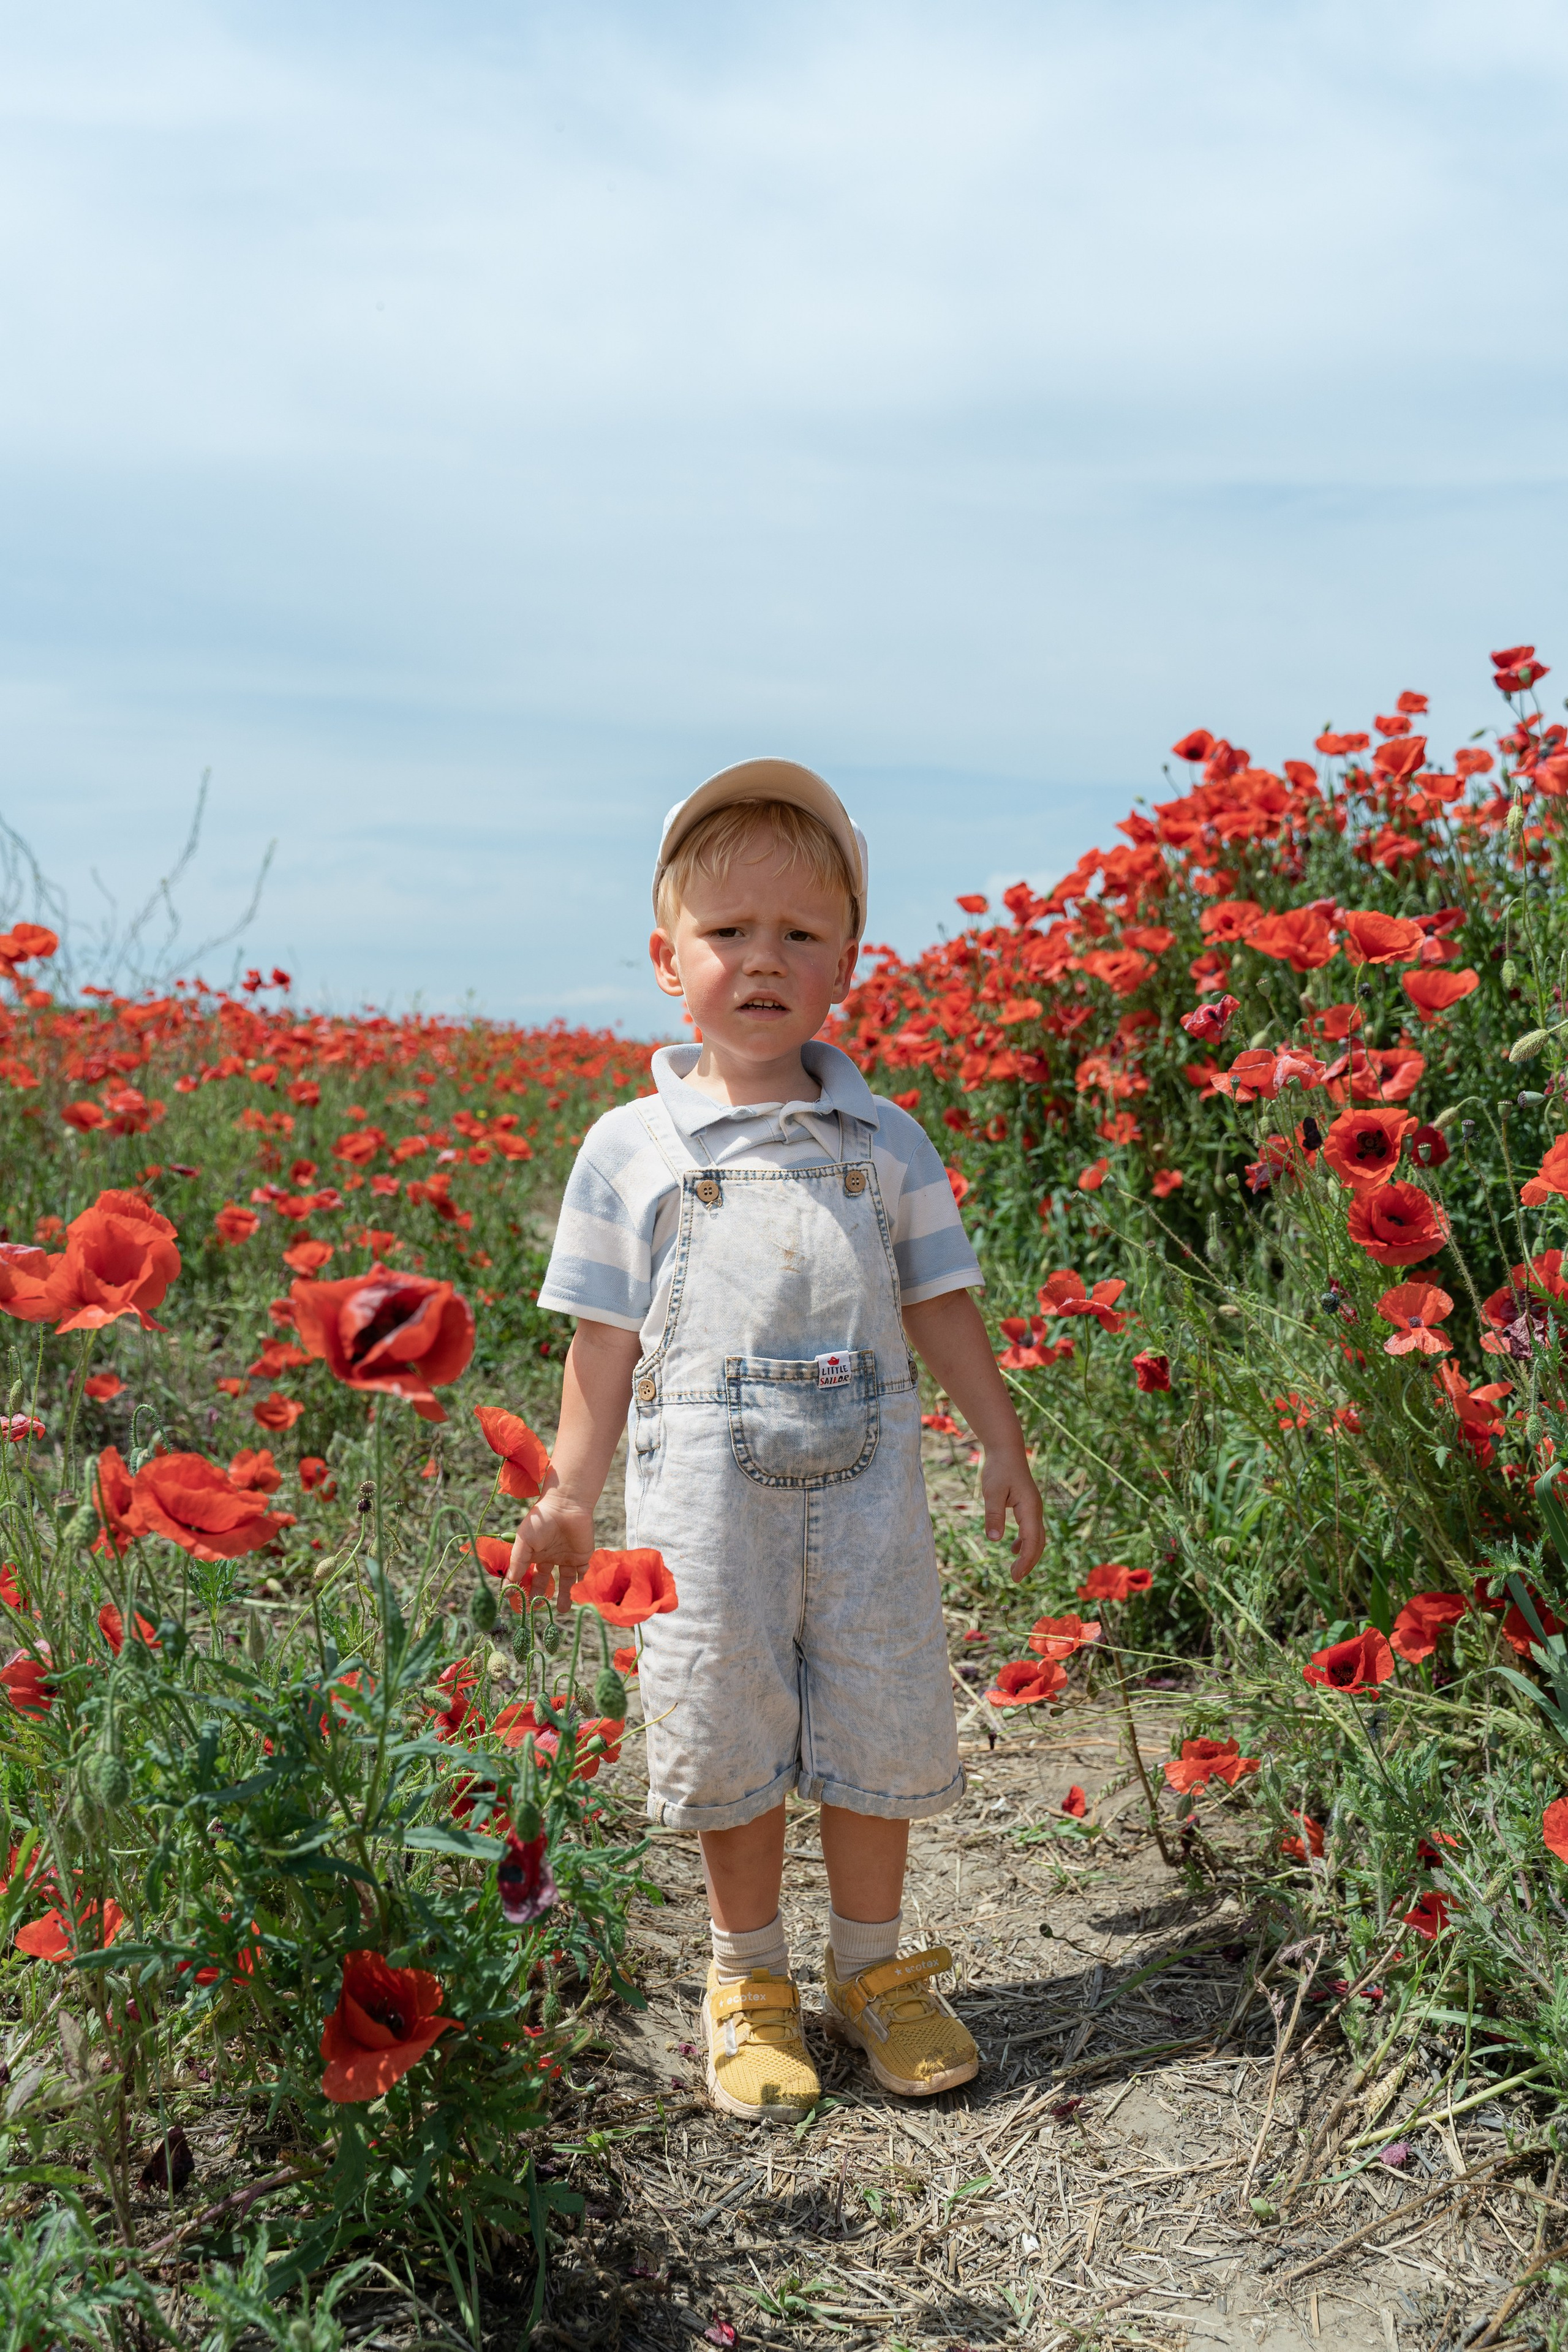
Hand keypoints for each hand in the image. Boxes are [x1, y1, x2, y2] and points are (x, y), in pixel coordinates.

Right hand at [507, 1476, 594, 1604]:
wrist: (566, 1505)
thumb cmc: (540, 1520)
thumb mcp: (524, 1542)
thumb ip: (516, 1564)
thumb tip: (507, 1587)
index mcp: (534, 1555)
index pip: (526, 1577)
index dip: (522, 1590)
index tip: (517, 1605)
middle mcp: (550, 1558)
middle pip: (545, 1582)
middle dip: (541, 1596)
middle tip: (537, 1610)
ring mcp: (566, 1558)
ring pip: (566, 1582)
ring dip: (564, 1596)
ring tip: (562, 1610)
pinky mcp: (582, 1556)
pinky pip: (583, 1573)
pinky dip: (582, 1583)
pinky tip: (578, 1592)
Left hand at [981, 1445, 1044, 1582]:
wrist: (1007, 1450)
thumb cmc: (999, 1469)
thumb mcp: (992, 1491)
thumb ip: (994, 1514)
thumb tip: (995, 1540)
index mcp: (1030, 1508)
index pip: (1032, 1541)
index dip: (1025, 1560)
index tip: (1015, 1576)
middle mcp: (1035, 1510)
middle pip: (1038, 1543)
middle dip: (1028, 1562)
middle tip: (1015, 1579)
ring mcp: (1033, 1508)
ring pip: (1036, 1537)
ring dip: (1027, 1554)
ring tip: (1015, 1570)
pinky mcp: (1027, 1506)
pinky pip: (1030, 1529)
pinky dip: (1024, 1542)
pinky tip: (1012, 1549)